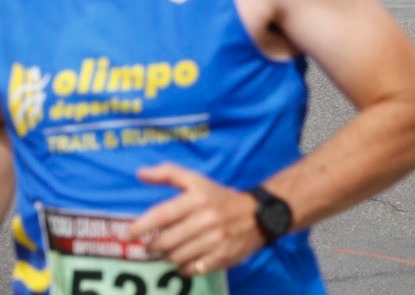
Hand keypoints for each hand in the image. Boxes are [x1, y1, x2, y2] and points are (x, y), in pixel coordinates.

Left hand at [129, 164, 262, 275]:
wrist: (259, 214)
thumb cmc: (220, 198)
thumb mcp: (198, 181)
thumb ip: (168, 174)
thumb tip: (140, 173)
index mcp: (198, 198)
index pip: (162, 215)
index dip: (141, 226)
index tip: (128, 235)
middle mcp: (206, 219)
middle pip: (165, 241)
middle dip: (153, 246)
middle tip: (152, 246)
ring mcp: (215, 239)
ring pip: (175, 257)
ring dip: (168, 256)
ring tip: (172, 250)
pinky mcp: (222, 257)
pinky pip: (190, 269)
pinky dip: (183, 267)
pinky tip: (187, 259)